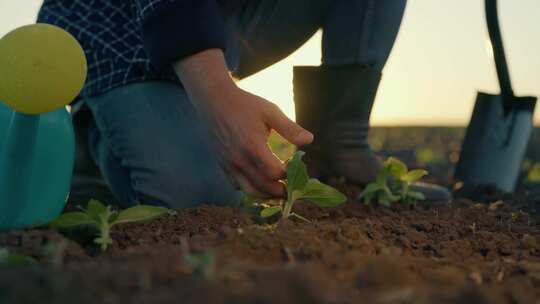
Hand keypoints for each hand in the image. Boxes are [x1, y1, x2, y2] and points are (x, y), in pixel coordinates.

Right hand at [174, 49, 312, 197]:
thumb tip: (309, 140)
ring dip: (266, 195)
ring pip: (248, 190)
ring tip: (277, 191)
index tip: (294, 169)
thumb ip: (289, 128)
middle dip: (279, 191)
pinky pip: (237, 185)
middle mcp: (239, 159)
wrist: (214, 102)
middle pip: (262, 186)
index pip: (273, 172)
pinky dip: (250, 189)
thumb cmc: (245, 105)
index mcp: (253, 145)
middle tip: (291, 189)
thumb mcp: (270, 111)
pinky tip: (260, 184)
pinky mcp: (222, 165)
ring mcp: (229, 164)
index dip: (287, 174)